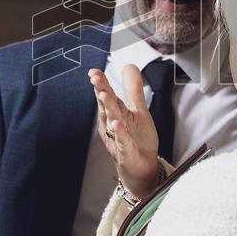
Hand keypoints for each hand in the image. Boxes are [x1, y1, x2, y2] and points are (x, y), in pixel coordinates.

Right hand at [90, 65, 161, 199]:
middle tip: (95, 78)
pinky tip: (117, 123)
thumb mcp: (138, 110)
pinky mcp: (126, 153)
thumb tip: (129, 66)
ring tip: (103, 94)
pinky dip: (120, 132)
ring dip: (107, 108)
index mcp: (115, 114)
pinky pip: (122, 141)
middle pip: (106, 105)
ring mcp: (118, 139)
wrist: (143, 169)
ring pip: (112, 121)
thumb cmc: (138, 141)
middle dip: (101, 91)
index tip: (94, 72)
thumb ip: (133, 89)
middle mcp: (113, 125)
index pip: (107, 96)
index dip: (101, 84)